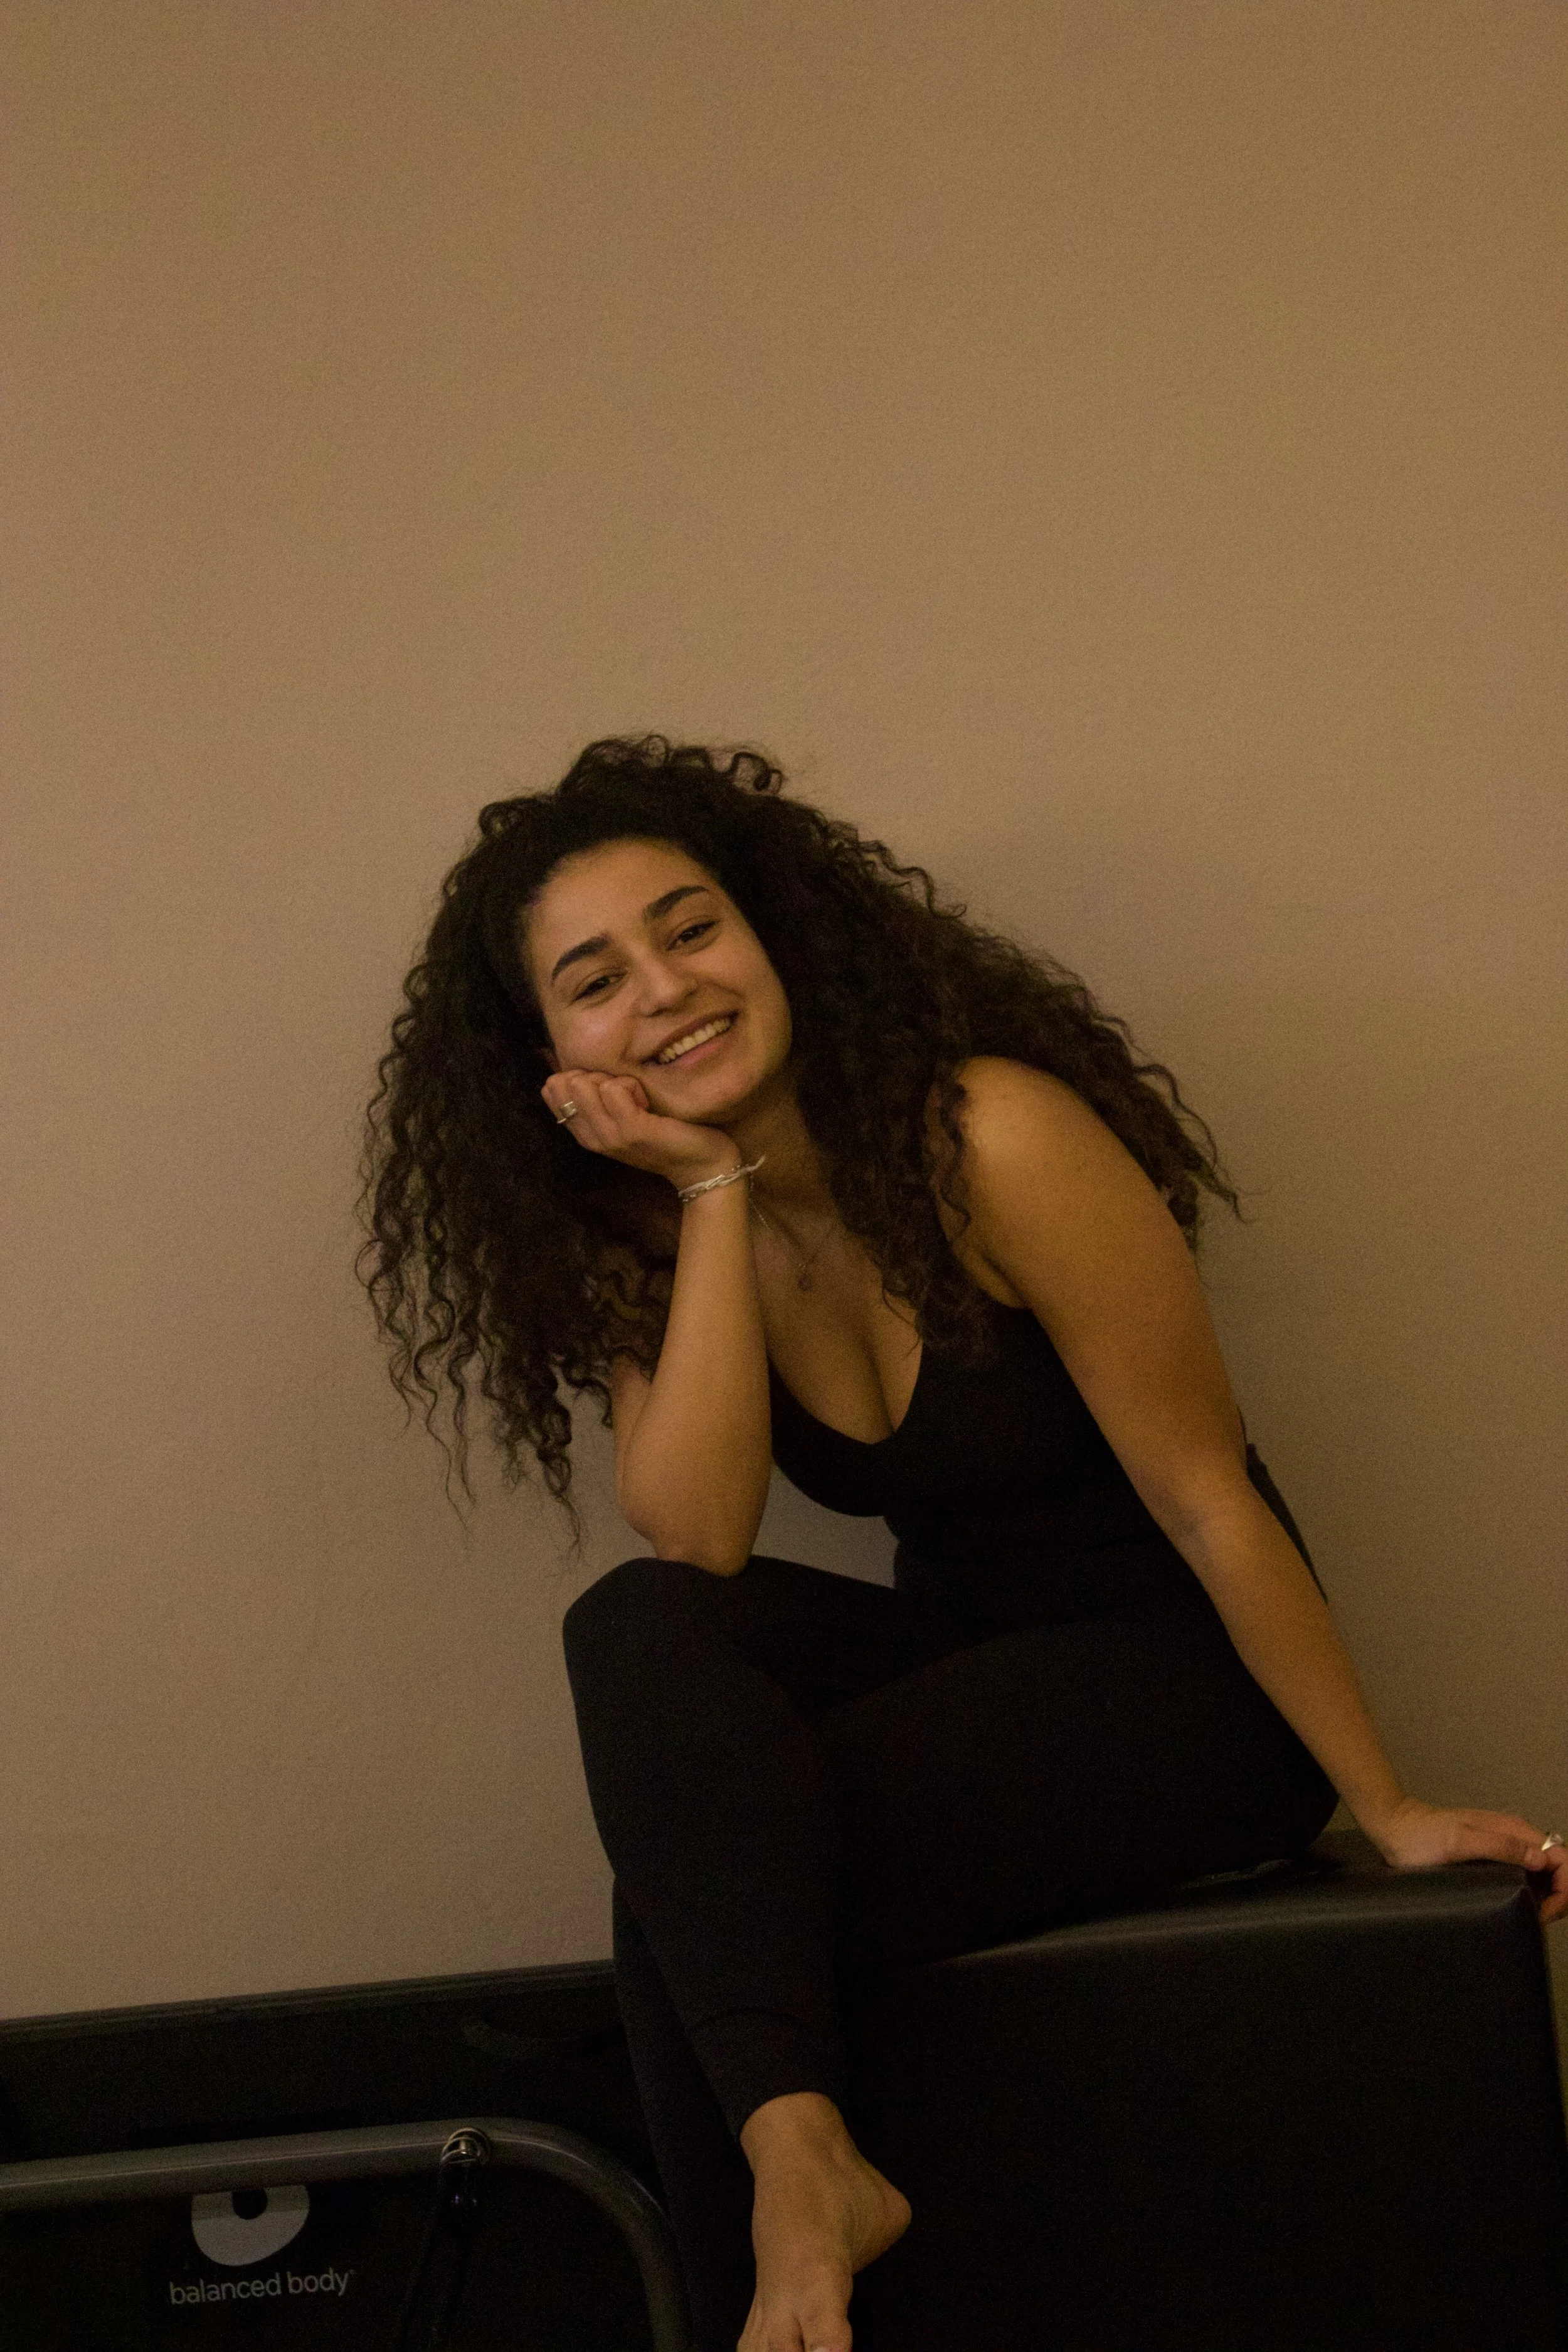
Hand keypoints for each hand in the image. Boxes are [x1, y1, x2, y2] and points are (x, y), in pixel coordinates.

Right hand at [541, 1067, 739, 1192]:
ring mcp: (610, 1136)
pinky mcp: (632, 1132)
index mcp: (585, 1133)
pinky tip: (648, 1104)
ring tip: (640, 1100)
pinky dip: (632, 1086)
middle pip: (566, 1082)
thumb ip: (598, 1098)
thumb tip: (574, 1067)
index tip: (609, 1089)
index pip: (551, 1090)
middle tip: (628, 1095)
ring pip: (585, 1084)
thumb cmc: (664, 1135)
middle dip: (597, 1075)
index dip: (578, 1076)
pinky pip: (613, 1089)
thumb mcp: (622, 1118)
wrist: (699, 1166)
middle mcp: (591, 1137)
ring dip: (617, 1080)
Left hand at [1368, 1797, 1566, 1923]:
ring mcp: (1504, 1846)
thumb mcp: (1460, 1842)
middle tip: (1539, 1920)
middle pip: (1556, 1867)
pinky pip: (1524, 1875)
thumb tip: (1541, 1860)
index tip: (1546, 1912)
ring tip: (1531, 1918)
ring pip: (1543, 1873)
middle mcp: (1514, 1836)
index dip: (1563, 1887)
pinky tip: (1519, 1907)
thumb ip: (1501, 1846)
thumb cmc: (1422, 1835)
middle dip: (1559, 1895)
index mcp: (1514, 1830)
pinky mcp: (1492, 1856)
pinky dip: (1530, 1893)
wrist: (1395, 1828)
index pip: (1561, 1858)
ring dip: (1546, 1896)